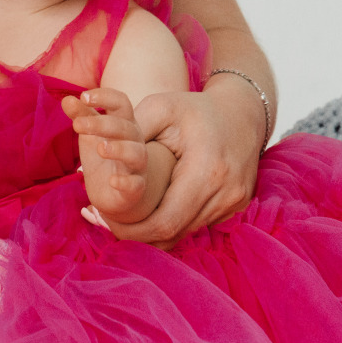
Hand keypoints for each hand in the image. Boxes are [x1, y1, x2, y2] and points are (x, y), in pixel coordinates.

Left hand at [62, 89, 151, 222]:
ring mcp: (137, 165)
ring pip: (136, 153)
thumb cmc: (103, 156)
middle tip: (76, 125)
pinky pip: (135, 184)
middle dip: (101, 123)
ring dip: (119, 149)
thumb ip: (81, 115)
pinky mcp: (136, 187)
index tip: (83, 97)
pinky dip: (125, 182)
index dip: (105, 97)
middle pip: (125, 127)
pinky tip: (112, 181)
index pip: (122, 102)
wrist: (113, 193)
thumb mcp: (90, 134)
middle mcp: (135, 142)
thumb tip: (66, 99)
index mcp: (124, 124)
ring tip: (100, 148)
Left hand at [99, 86, 262, 246]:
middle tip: (109, 223)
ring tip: (127, 219)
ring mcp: (235, 202)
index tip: (107, 221)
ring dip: (157, 230)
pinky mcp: (237, 205)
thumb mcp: (161, 108)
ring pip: (187, 232)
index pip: (166, 221)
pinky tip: (155, 209)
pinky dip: (177, 221)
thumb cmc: (195, 108)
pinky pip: (200, 223)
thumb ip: (131, 130)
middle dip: (140, 234)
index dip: (134, 229)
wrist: (242, 111)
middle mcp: (226, 193)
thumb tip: (99, 152)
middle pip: (175, 233)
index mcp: (206, 171)